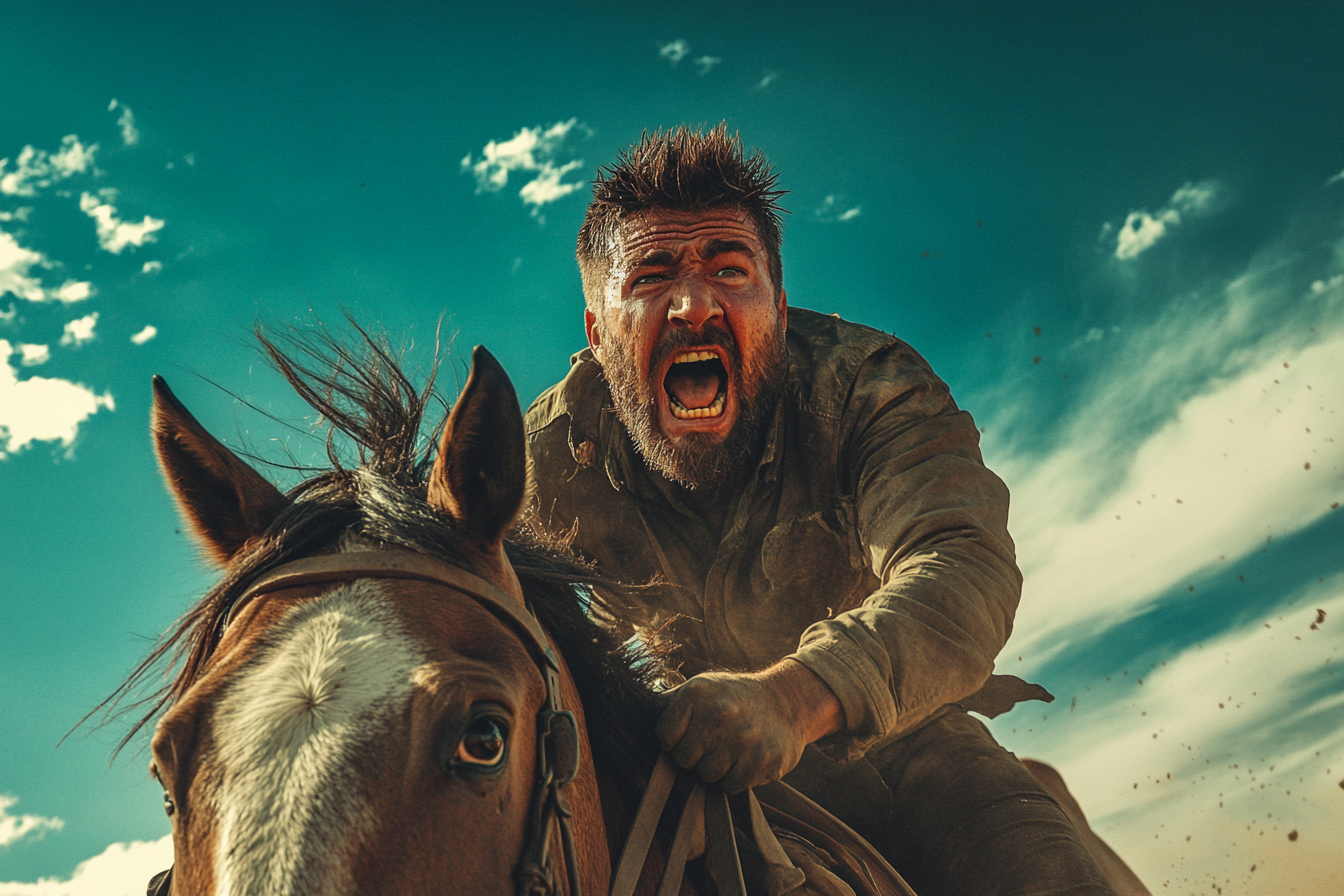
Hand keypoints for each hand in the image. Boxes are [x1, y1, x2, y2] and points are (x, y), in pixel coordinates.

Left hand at [654, 660, 843, 792]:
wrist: (785, 700)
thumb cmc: (732, 696)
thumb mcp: (700, 687)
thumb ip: (669, 704)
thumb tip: (630, 716)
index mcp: (698, 694)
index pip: (665, 738)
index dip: (673, 742)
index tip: (686, 736)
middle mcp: (719, 714)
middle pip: (684, 761)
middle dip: (693, 757)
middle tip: (709, 744)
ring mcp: (742, 739)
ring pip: (707, 776)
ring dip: (714, 769)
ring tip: (727, 750)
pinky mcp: (763, 761)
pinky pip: (731, 786)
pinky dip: (734, 777)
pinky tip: (744, 758)